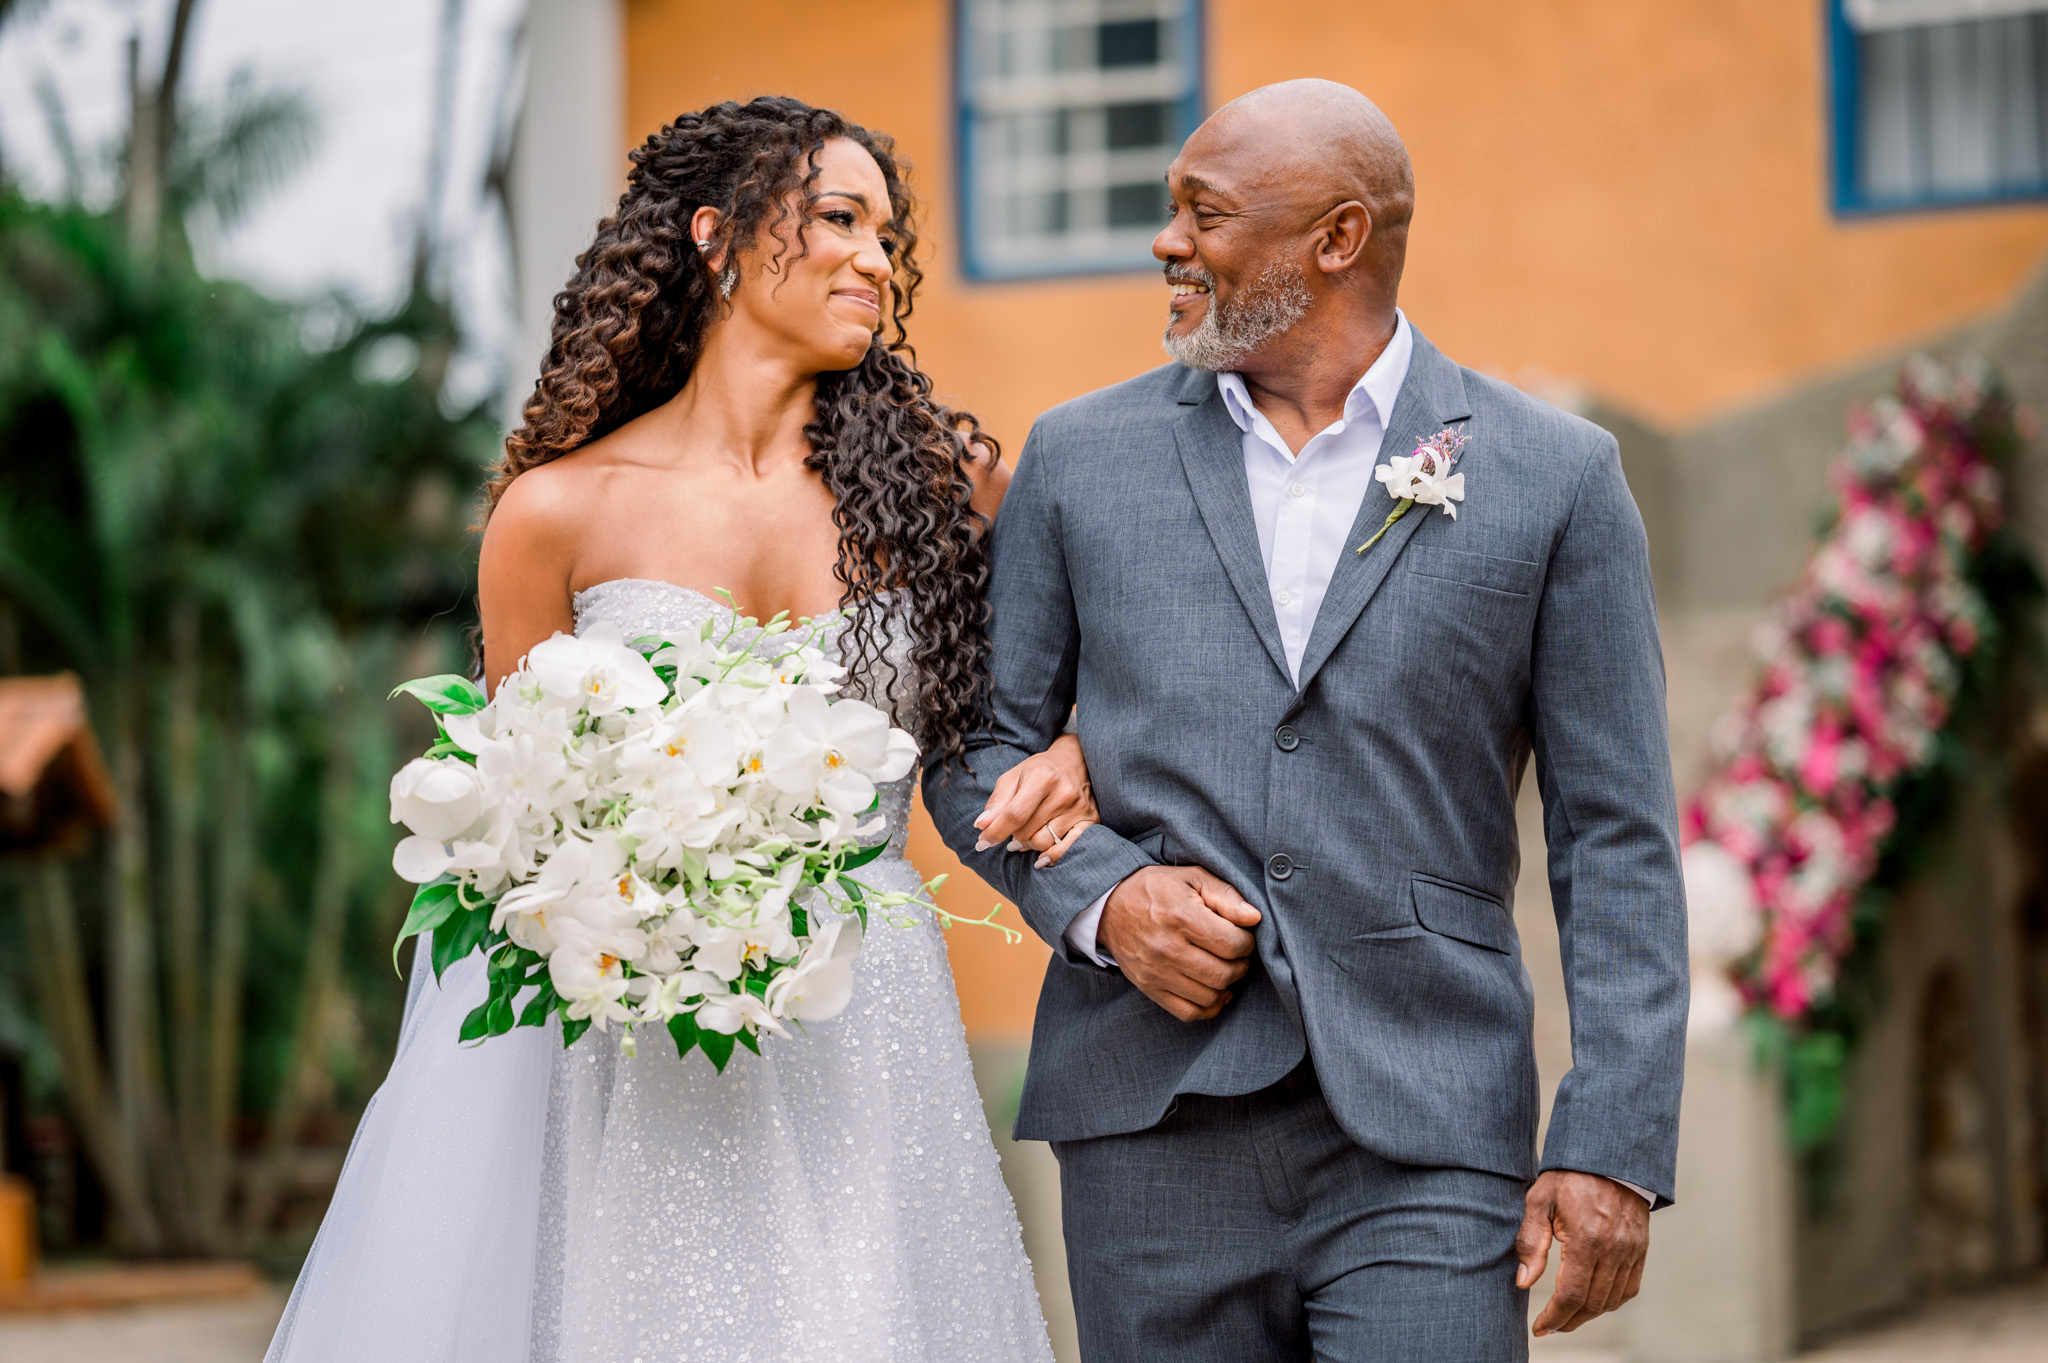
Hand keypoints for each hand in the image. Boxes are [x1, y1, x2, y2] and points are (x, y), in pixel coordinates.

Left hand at [973, 734, 1098, 866]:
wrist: (1075, 761)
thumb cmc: (1038, 770)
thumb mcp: (1013, 777)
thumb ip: (997, 802)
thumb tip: (981, 827)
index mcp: (1042, 777)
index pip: (1014, 815)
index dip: (994, 832)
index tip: (982, 843)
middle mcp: (1064, 793)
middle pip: (1027, 832)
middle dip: (1013, 836)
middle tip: (1012, 831)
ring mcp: (1079, 808)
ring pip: (1044, 843)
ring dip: (1028, 845)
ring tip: (1025, 836)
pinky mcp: (1091, 820)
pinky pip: (1068, 848)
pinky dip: (1052, 857)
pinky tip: (1041, 859)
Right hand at [1098, 865, 1261, 1021]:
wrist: (1109, 906)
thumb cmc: (1156, 889)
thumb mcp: (1192, 878)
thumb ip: (1226, 896)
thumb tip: (1254, 918)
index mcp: (1180, 917)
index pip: (1232, 944)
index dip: (1246, 942)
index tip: (1242, 935)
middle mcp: (1167, 948)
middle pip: (1224, 973)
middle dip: (1241, 965)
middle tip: (1237, 954)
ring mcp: (1156, 972)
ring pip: (1209, 996)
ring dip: (1227, 985)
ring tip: (1225, 968)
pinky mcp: (1148, 988)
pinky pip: (1188, 1013)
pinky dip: (1209, 1008)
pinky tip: (1215, 992)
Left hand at [1515, 1170, 1650, 1335]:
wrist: (1609, 1156)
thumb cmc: (1569, 1176)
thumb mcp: (1540, 1200)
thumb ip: (1530, 1241)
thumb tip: (1522, 1281)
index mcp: (1586, 1238)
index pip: (1570, 1294)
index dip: (1554, 1317)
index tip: (1539, 1327)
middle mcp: (1613, 1249)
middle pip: (1592, 1303)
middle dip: (1568, 1322)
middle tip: (1550, 1327)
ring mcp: (1631, 1250)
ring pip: (1611, 1300)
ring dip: (1588, 1316)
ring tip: (1567, 1318)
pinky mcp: (1641, 1249)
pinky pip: (1629, 1288)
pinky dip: (1610, 1302)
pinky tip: (1592, 1303)